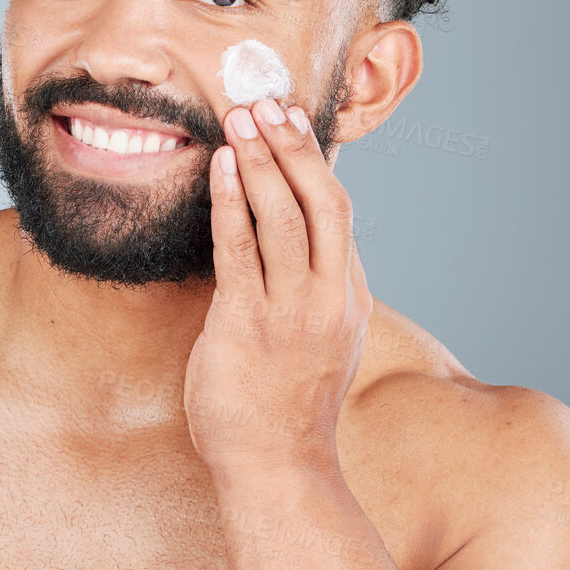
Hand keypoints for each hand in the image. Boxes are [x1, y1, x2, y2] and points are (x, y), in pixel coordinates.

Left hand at [184, 97, 371, 473]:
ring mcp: (292, 312)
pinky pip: (242, 250)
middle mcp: (330, 298)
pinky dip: (233, 201)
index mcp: (348, 298)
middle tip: (268, 101)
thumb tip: (280, 248)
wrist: (278, 468)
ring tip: (242, 117)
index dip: (313, 162)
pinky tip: (221, 167)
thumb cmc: (284, 409)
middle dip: (295, 147)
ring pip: (286, 217)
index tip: (292, 121)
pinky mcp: (248, 325)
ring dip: (262, 161)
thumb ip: (307, 293)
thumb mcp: (314, 342)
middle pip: (324, 202)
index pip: (339, 213)